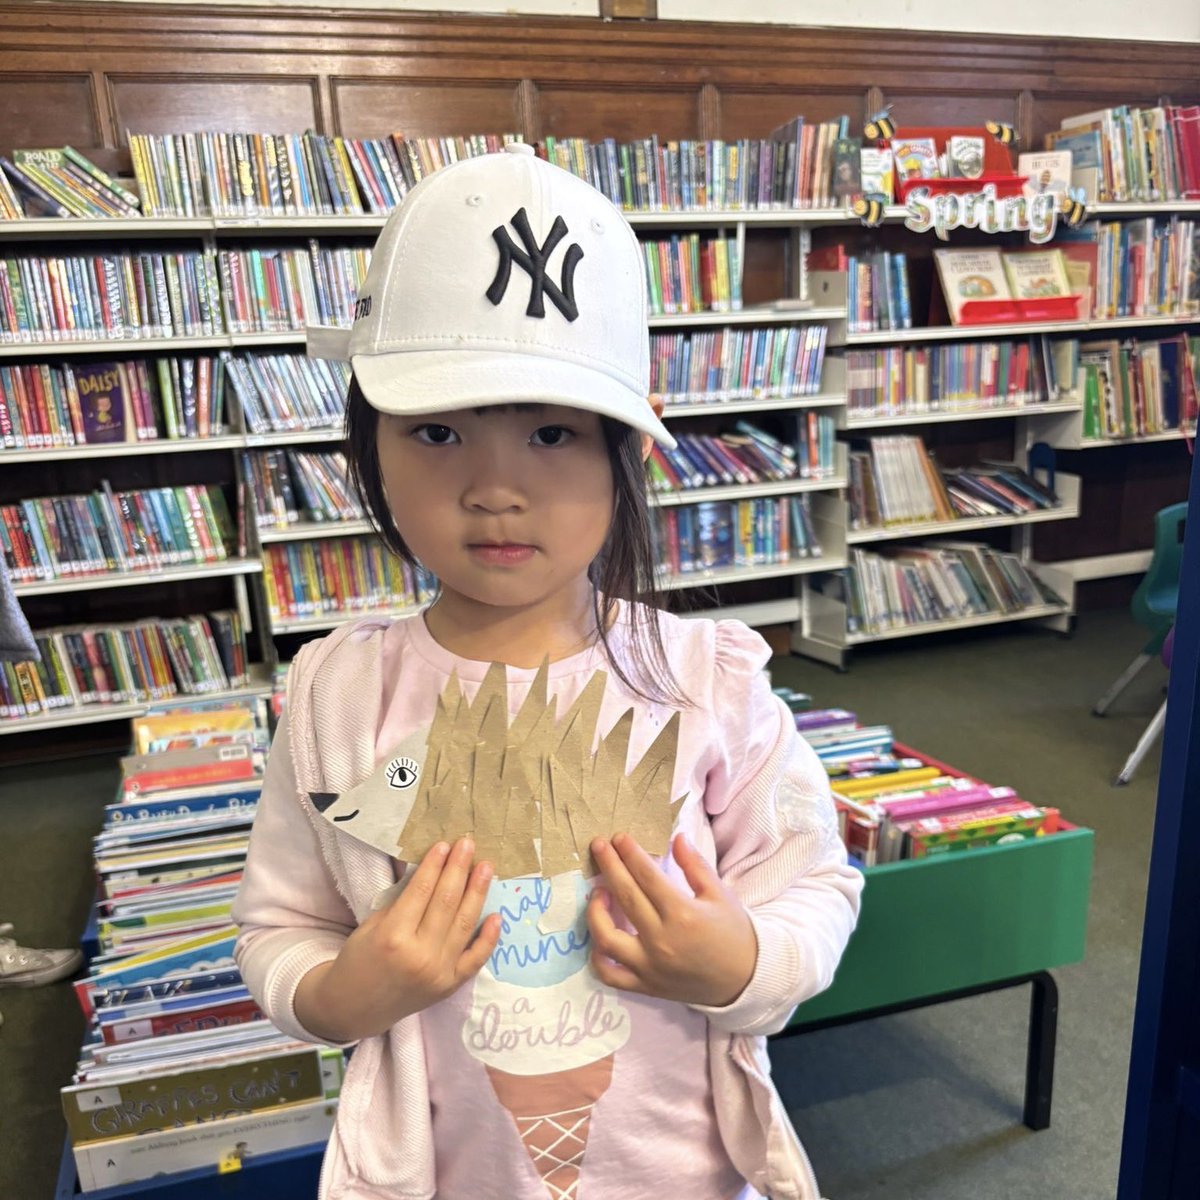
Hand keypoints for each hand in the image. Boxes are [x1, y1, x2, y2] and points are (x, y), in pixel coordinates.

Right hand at [295, 838, 499, 1041]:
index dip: (435, 865)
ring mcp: (438, 972)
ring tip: (486, 868)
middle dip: (459, 869)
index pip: (421, 891)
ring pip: (464, 925)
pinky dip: (489, 938)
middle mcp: (419, 955)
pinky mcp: (450, 986)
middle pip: (446, 903)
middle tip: (468, 844)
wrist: (355, 1007)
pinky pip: (475, 959)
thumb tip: (433, 872)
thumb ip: (402, 902)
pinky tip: (498, 915)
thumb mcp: (371, 926)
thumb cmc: (358, 961)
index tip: (445, 844)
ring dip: (477, 893)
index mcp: (393, 936)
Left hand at [586, 832, 756, 1008]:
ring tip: (598, 892)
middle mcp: (662, 940)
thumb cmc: (733, 932)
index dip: (630, 853)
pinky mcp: (645, 985)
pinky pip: (610, 975)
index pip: (647, 876)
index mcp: (683, 914)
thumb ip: (695, 865)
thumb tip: (676, 838)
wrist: (746, 979)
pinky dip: (597, 958)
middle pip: (625, 896)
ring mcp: (650, 966)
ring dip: (596, 912)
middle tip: (599, 846)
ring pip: (607, 938)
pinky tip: (599, 937)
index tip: (619, 837)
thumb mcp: (720, 894)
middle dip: (609, 866)